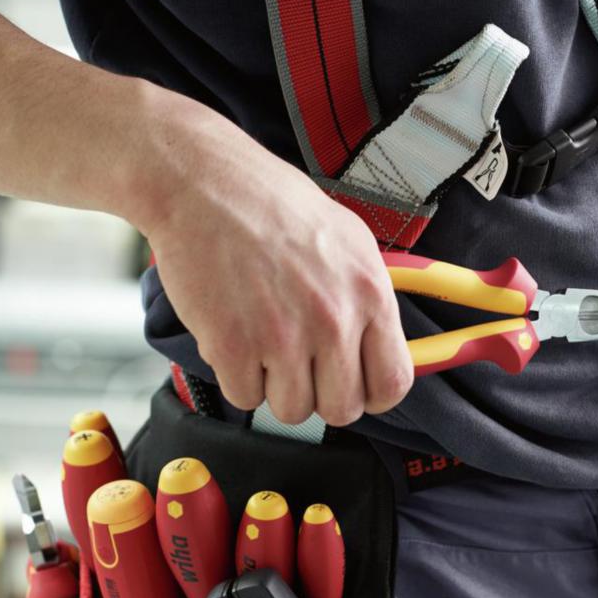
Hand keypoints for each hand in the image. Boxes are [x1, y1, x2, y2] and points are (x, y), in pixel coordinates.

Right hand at [132, 94, 412, 425]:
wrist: (205, 186)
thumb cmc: (273, 205)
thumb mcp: (350, 240)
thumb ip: (369, 297)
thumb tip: (381, 344)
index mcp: (370, 295)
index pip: (392, 384)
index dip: (372, 394)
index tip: (355, 385)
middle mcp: (333, 321)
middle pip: (342, 409)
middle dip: (321, 394)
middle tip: (301, 365)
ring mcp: (283, 338)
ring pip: (293, 411)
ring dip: (276, 387)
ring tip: (265, 343)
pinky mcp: (232, 347)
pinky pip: (245, 398)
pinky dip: (237, 378)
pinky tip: (236, 339)